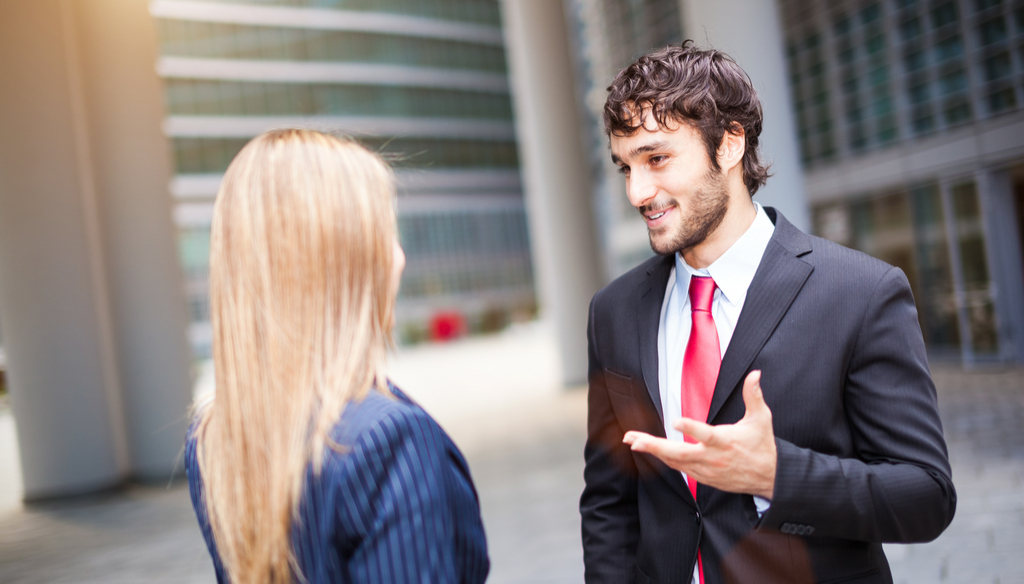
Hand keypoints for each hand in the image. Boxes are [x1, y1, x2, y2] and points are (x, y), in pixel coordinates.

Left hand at [623, 370, 776, 498]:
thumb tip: (754, 373)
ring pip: (675, 462)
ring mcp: (706, 470)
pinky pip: (679, 469)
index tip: (676, 421)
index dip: (692, 428)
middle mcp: (713, 458)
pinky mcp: (704, 478)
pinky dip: (664, 460)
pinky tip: (649, 451)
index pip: (707, 435)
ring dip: (653, 451)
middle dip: (655, 446)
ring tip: (633, 442)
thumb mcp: (761, 418)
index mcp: (726, 441)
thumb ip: (753, 395)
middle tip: (635, 439)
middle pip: (680, 453)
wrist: (769, 477)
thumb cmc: (762, 445)